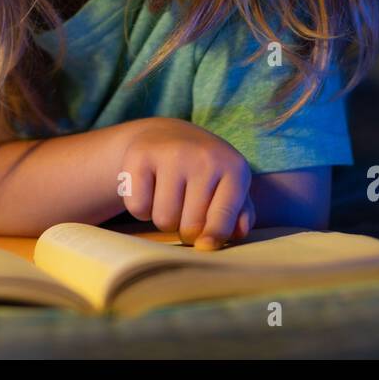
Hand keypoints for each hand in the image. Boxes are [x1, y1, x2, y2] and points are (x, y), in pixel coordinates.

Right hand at [118, 117, 255, 250]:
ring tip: (169, 199)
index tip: (205, 244)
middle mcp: (204, 157)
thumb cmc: (204, 170)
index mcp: (233, 168)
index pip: (223, 218)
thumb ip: (240, 214)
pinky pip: (138, 207)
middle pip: (190, 226)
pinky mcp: (141, 156)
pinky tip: (150, 190)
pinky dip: (142, 208)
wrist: (165, 134)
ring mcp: (171, 154)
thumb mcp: (229, 187)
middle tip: (186, 211)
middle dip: (186, 229)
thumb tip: (237, 234)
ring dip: (164, 220)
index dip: (213, 238)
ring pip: (163, 220)